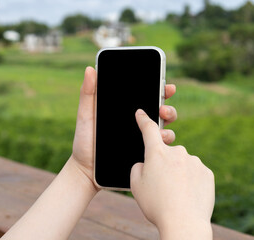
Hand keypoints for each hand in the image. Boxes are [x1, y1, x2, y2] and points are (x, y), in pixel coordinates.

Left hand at [70, 66, 177, 189]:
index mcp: (129, 112)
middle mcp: (139, 125)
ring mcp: (143, 141)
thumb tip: (90, 69)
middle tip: (162, 108)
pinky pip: (158, 151)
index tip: (167, 86)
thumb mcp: (86, 115)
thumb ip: (88, 93)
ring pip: (164, 131)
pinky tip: (158, 144)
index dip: (162, 89)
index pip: (149, 97)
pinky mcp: (144, 157)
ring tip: (161, 128)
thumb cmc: (84, 140)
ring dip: (168, 128)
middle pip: (162, 113)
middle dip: (169, 108)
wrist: (84, 170)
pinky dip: (162, 146)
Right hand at [130, 109, 214, 239]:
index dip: (143, 120)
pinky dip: (191, 182)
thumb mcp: (136, 185)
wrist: (184, 223)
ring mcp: (194, 162)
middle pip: (167, 153)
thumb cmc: (157, 205)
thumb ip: (138, 167)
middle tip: (161, 185)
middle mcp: (177, 152)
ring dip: (178, 174)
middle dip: (163, 164)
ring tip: (175, 195)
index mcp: (156, 153)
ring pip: (182, 164)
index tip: (141, 113)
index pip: (148, 129)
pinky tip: (187, 196)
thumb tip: (146, 163)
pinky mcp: (207, 173)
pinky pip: (195, 173)